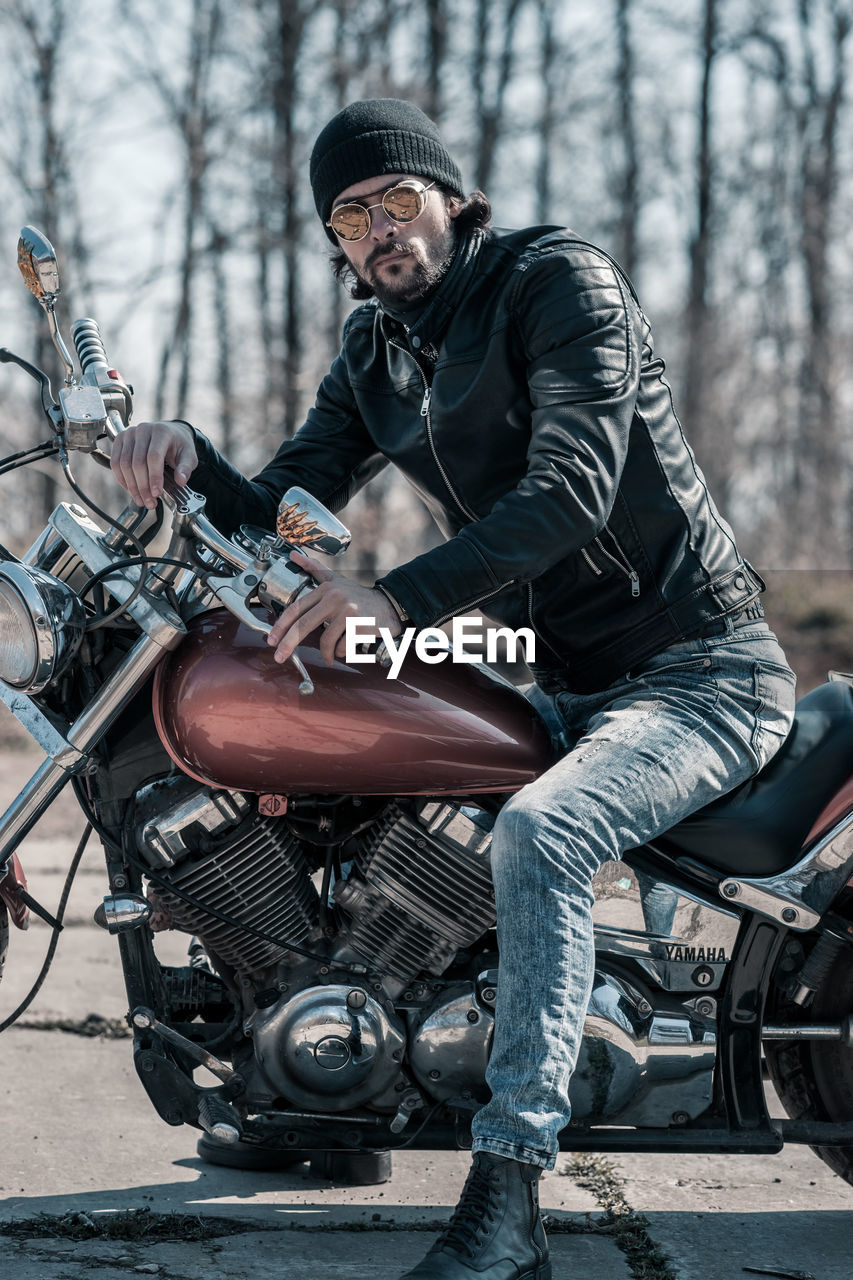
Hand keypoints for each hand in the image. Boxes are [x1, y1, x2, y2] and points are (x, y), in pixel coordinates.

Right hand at [110, 420, 197, 508]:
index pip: (153, 456)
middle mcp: (143, 430)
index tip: (156, 493)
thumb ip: (186, 468)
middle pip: (137, 462)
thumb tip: (181, 481)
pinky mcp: (119, 440)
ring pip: (124, 464)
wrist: (169, 433)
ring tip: (141, 500)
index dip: (154, 477)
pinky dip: (122, 479)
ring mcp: (129, 434)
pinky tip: (131, 490)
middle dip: (142, 486)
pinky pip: (115, 462)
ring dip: (131, 486)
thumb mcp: (189, 455)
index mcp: (161, 432)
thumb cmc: (178, 445)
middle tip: (149, 502)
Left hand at [267, 549, 403, 665]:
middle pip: (304, 626)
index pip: (296, 608)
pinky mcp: (360, 625)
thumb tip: (292, 555)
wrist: (389, 605)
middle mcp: (335, 598)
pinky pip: (342, 647)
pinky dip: (342, 652)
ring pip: (326, 641)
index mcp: (325, 589)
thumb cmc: (359, 597)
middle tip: (280, 657)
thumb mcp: (336, 580)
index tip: (271, 640)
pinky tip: (347, 648)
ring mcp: (348, 611)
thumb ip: (314, 568)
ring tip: (330, 656)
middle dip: (288, 644)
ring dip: (326, 653)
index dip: (280, 625)